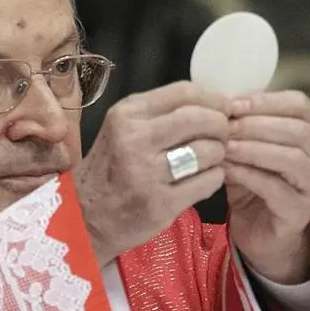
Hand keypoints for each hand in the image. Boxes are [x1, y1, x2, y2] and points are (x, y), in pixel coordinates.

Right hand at [74, 82, 229, 264]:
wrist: (85, 217)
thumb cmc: (110, 169)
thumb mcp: (122, 129)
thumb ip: (160, 113)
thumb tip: (213, 102)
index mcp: (126, 115)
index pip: (184, 92)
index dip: (214, 98)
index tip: (224, 108)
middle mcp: (134, 139)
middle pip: (200, 119)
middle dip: (221, 125)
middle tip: (222, 135)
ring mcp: (147, 174)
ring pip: (208, 151)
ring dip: (219, 154)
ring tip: (210, 160)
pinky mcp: (161, 203)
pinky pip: (208, 181)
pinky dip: (215, 178)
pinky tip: (204, 179)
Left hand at [224, 91, 309, 282]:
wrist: (259, 231)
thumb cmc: (254, 182)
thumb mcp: (248, 146)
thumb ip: (242, 124)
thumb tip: (219, 100)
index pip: (299, 105)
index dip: (266, 101)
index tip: (233, 104)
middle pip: (297, 130)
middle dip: (256, 125)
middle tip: (224, 126)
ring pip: (291, 158)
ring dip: (253, 149)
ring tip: (224, 147)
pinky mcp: (302, 211)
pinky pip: (276, 188)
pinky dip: (249, 175)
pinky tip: (227, 170)